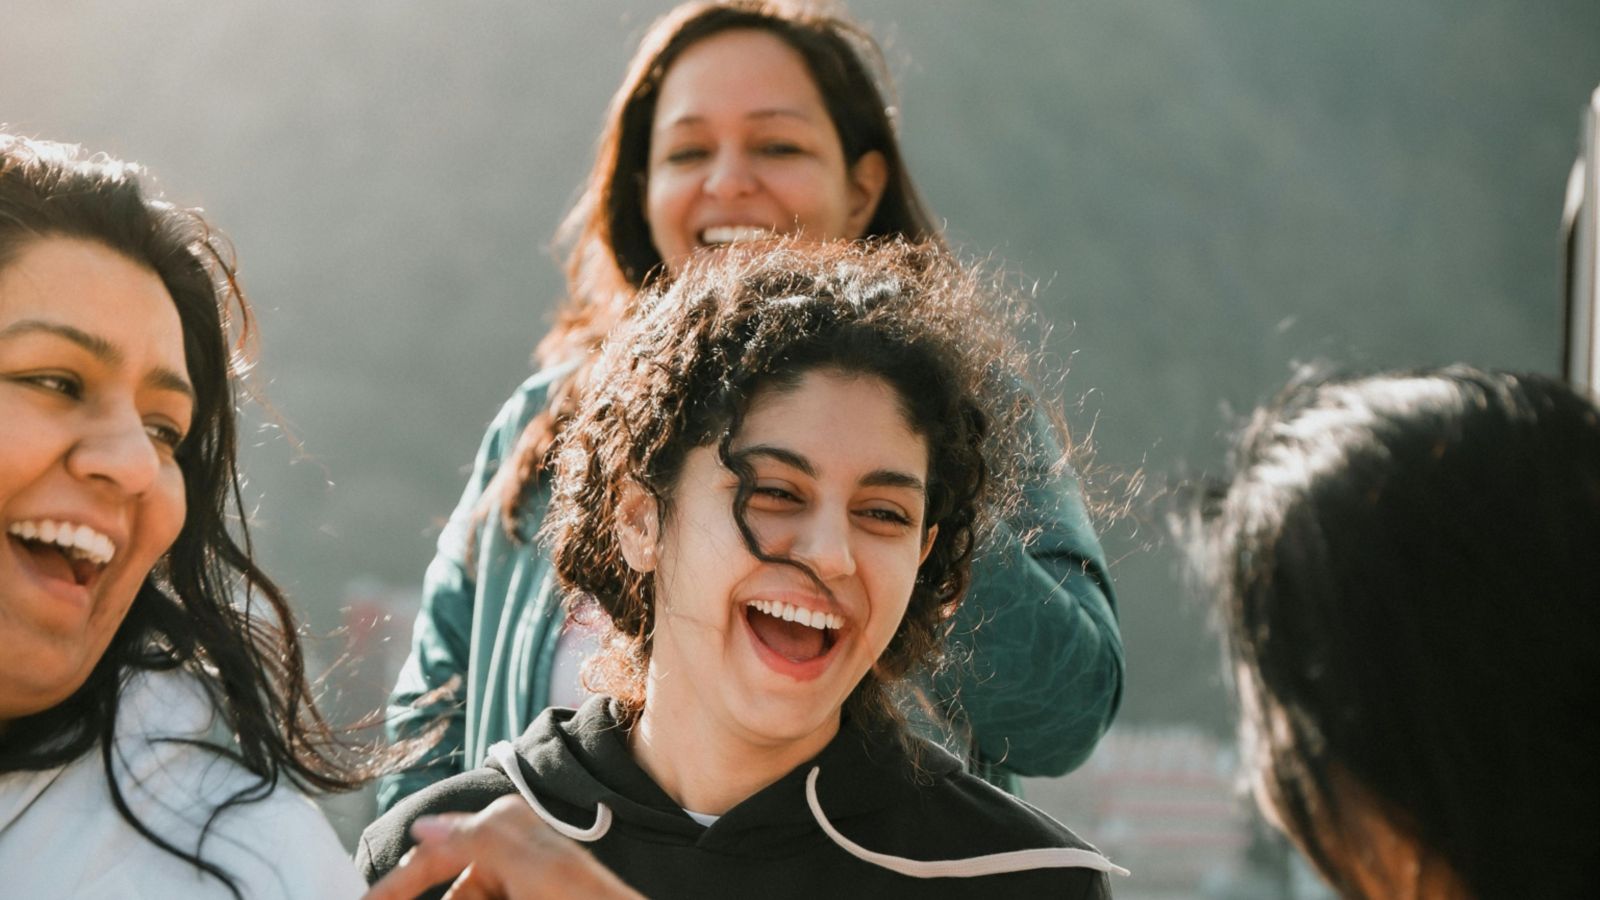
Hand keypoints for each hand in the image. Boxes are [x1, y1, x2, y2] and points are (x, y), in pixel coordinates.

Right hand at [361, 795, 642, 899]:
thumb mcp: (535, 869)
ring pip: (466, 894)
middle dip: (423, 895)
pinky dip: (477, 899)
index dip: (394, 885)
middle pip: (448, 885)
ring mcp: (516, 875)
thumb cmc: (586, 898)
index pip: (432, 853)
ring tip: (470, 894)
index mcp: (505, 825)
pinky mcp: (524, 890)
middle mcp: (507, 845)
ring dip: (455, 896)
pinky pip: (484, 895)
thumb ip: (478, 838)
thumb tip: (424, 824)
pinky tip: (478, 897)